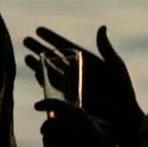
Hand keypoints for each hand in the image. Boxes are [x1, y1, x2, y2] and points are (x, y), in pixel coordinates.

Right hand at [25, 26, 142, 144]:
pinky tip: (35, 74)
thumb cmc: (123, 92)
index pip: (67, 47)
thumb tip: (102, 27)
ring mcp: (73, 85)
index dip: (52, 38)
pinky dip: (43, 80)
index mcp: (90, 62)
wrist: (121, 119)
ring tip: (26, 57)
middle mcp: (80, 72)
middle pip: (55, 57)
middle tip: (25, 40)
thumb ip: (106, 49)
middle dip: (39, 49)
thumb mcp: (115, 68)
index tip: (38, 29)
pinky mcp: (69, 99)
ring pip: (51, 71)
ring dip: (37, 64)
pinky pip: (53, 87)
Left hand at [36, 97, 120, 146]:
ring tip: (55, 145)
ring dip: (48, 141)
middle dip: (45, 128)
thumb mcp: (104, 128)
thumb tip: (60, 113)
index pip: (62, 106)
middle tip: (46, 132)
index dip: (48, 103)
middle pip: (50, 124)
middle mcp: (81, 131)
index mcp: (89, 120)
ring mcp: (74, 146)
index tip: (36, 106)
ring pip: (48, 138)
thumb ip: (86, 119)